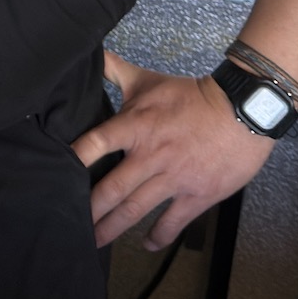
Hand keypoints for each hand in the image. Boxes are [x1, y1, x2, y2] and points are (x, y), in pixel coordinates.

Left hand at [72, 50, 276, 249]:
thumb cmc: (191, 95)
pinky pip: (172, 222)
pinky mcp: (197, 194)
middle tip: (70, 226)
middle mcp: (150, 155)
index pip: (95, 143)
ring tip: (96, 243)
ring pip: (136, 210)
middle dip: (90, 210)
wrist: (242, 110)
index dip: (74, 160)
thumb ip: (114, 69)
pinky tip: (147, 245)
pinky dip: (158, 236)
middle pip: (111, 189)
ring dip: (114, 228)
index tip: (55, 176)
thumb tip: (89, 54)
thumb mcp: (147, 80)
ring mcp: (174, 178)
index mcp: (135, 126)